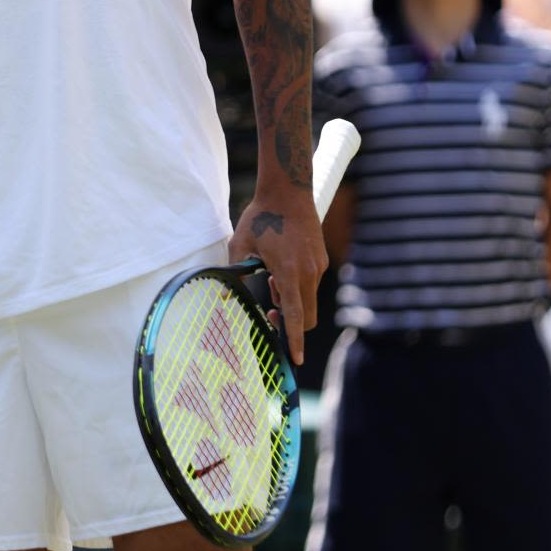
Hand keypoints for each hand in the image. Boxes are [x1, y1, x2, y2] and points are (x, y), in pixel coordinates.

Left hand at [228, 181, 327, 364]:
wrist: (288, 192)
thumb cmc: (261, 217)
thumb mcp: (240, 244)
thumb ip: (236, 272)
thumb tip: (227, 296)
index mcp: (290, 272)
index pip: (296, 315)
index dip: (295, 340)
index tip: (295, 359)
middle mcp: (310, 273)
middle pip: (306, 315)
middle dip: (291, 322)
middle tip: (269, 311)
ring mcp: (319, 266)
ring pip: (309, 300)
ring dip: (291, 301)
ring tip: (271, 278)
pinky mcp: (322, 260)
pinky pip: (311, 284)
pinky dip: (297, 287)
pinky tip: (280, 268)